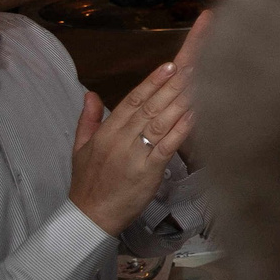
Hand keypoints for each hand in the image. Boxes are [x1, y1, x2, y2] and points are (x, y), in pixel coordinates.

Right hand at [68, 58, 193, 235]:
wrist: (89, 216)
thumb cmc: (87, 182)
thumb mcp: (80, 148)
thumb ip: (88, 119)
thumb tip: (90, 93)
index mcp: (107, 132)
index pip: (132, 100)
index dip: (152, 81)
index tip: (170, 64)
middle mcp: (121, 139)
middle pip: (150, 106)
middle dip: (173, 84)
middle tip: (194, 63)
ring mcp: (135, 154)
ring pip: (161, 121)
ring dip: (181, 100)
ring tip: (199, 81)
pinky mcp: (148, 171)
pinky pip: (168, 145)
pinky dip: (182, 128)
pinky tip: (196, 114)